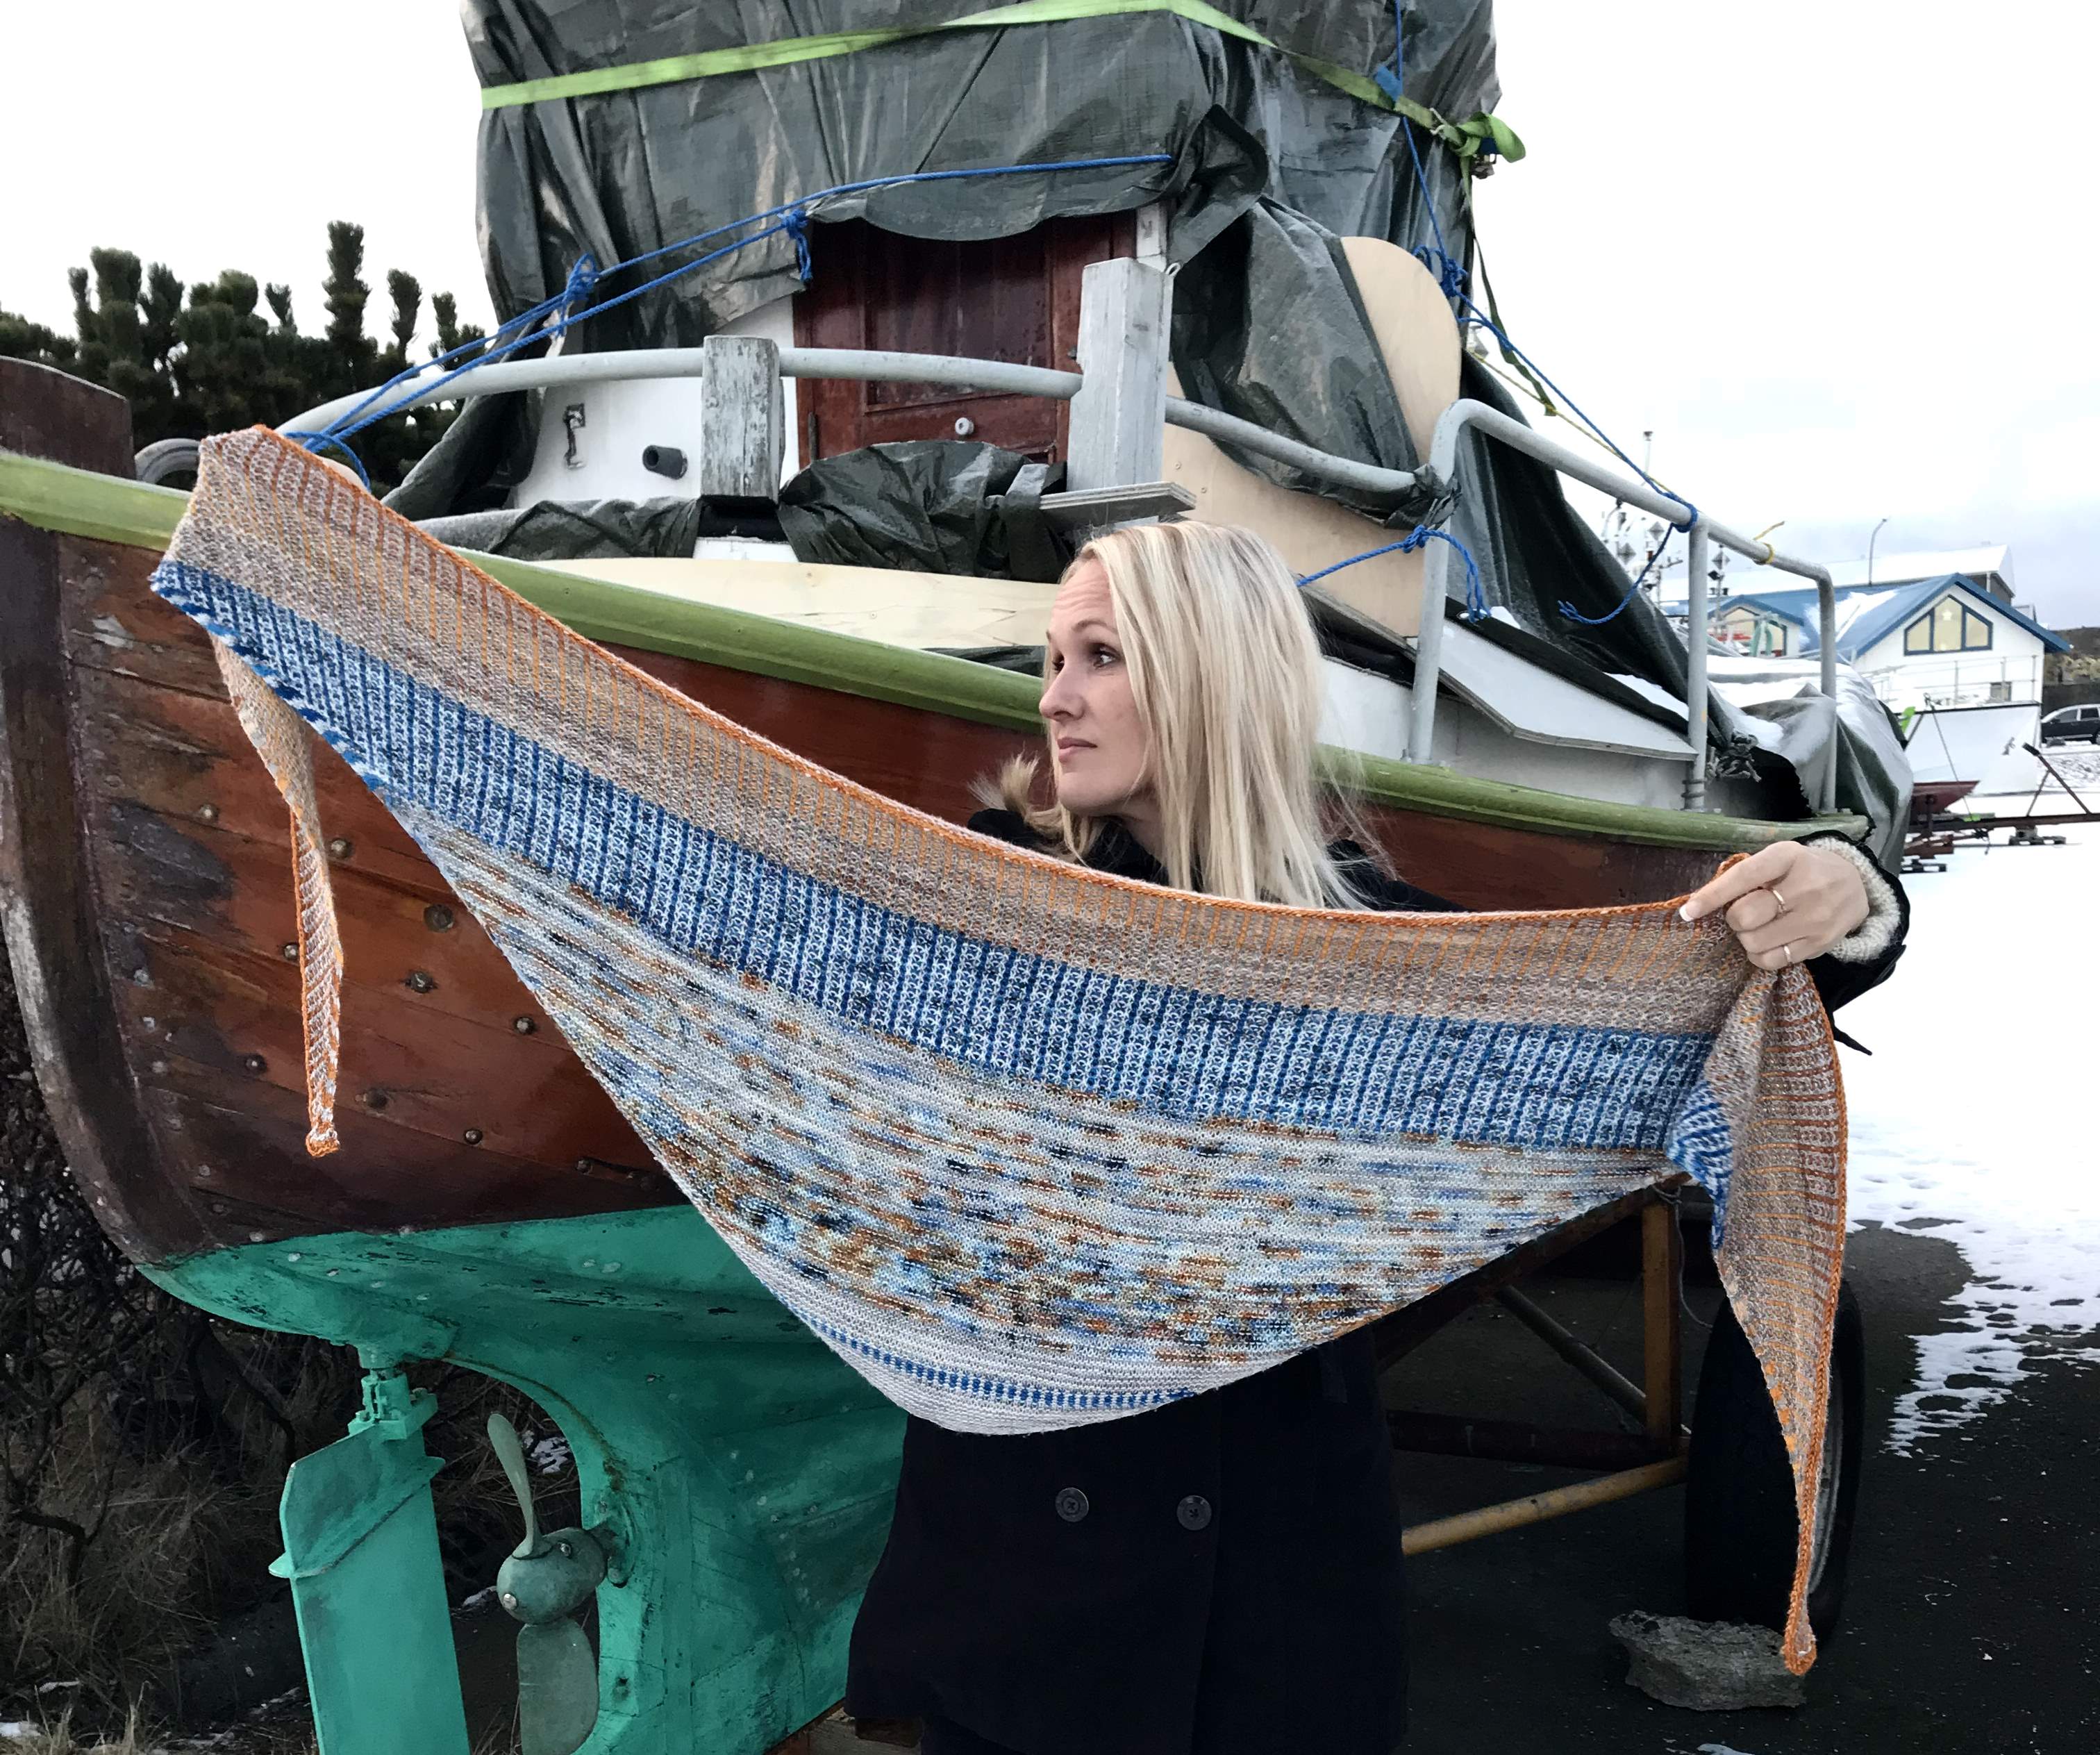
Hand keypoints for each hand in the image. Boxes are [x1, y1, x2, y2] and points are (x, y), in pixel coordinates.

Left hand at [1680, 842, 1869, 970]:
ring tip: (1760, 927)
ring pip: (1755, 943)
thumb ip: (1747, 874)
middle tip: (1745, 914)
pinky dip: (1760, 955)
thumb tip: (1702, 902)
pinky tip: (1769, 942)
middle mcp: (1806, 887)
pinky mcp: (1820, 943)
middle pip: (1745, 917)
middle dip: (1734, 919)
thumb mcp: (1780, 858)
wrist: (1855, 884)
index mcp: (1788, 857)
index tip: (1688, 911)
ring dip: (1746, 938)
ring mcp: (1815, 918)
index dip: (1712, 896)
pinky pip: (1772, 961)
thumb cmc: (1803, 870)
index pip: (1743, 877)